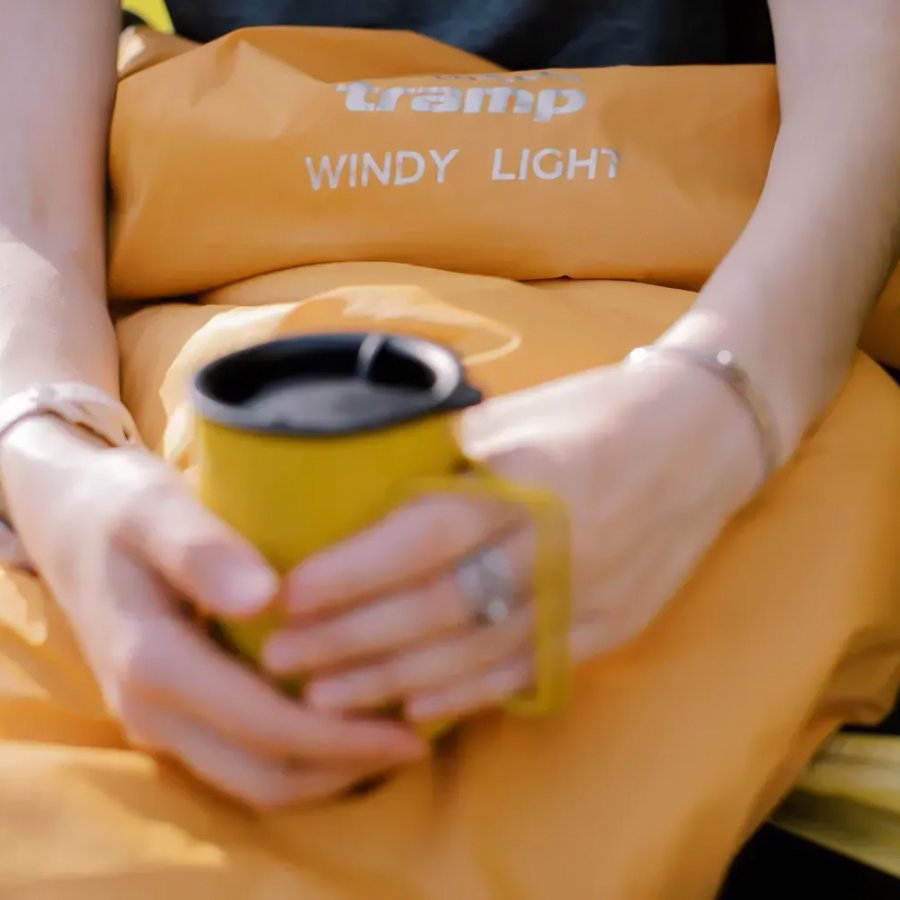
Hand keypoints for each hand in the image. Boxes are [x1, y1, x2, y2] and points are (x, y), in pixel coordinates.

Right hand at [0, 417, 425, 807]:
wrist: (68, 522)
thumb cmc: (118, 507)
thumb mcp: (152, 508)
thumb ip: (201, 550)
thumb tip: (262, 597)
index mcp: (153, 660)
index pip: (263, 723)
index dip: (340, 736)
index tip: (408, 730)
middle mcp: (150, 708)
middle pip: (262, 771)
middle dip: (343, 767)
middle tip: (415, 744)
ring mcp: (155, 718)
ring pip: (250, 779)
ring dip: (323, 772)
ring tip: (390, 743)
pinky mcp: (167, 714)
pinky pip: (236, 760)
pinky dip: (294, 758)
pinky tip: (340, 727)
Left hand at [261, 355, 763, 722]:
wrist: (707, 437)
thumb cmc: (600, 411)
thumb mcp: (521, 418)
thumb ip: (451, 463)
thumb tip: (366, 503)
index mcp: (533, 475)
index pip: (428, 532)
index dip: (354, 570)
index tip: (289, 592)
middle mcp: (561, 541)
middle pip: (440, 604)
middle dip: (351, 638)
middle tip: (280, 659)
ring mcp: (592, 592)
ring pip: (476, 650)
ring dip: (392, 678)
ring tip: (322, 697)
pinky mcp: (613, 626)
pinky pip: (529, 670)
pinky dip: (466, 693)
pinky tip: (411, 710)